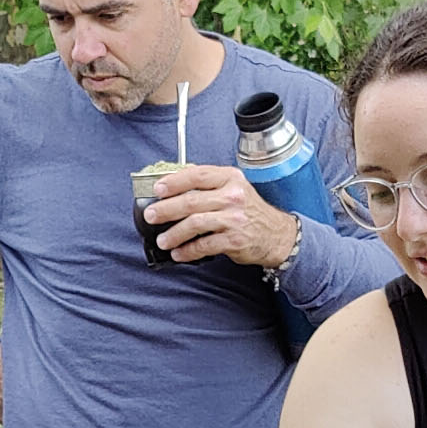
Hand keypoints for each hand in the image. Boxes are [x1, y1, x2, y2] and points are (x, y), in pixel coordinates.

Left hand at [144, 165, 300, 267]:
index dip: (174, 181)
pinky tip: (178, 253)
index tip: (157, 189)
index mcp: (230, 178)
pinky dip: (187, 251)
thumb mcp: (233, 187)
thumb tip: (173, 180)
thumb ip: (208, 183)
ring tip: (162, 240)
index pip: (197, 174)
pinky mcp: (234, 240)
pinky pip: (204, 245)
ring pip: (195, 223)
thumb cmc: (249, 210)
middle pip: (191, 200)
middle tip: (151, 215)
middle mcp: (233, 196)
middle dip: (165, 209)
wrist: (275, 234)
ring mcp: (234, 218)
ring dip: (174, 233)